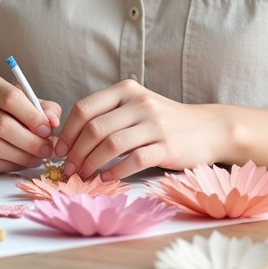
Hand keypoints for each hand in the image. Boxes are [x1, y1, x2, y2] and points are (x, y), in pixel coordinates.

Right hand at [0, 74, 60, 171]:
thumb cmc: (1, 108)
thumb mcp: (21, 99)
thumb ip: (43, 107)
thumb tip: (54, 122)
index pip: (10, 98)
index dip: (32, 116)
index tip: (47, 130)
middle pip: (2, 126)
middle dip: (30, 141)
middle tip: (48, 149)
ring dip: (22, 156)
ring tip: (38, 157)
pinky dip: (10, 165)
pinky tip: (22, 162)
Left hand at [53, 80, 222, 180]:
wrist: (207, 128)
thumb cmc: (164, 120)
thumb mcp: (136, 105)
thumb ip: (108, 114)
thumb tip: (70, 139)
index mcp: (126, 90)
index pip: (84, 107)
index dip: (67, 131)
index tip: (59, 150)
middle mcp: (139, 103)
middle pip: (94, 128)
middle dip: (76, 152)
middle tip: (68, 168)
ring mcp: (154, 124)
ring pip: (111, 144)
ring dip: (91, 163)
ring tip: (83, 175)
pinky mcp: (167, 146)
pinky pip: (134, 160)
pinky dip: (116, 171)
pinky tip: (106, 178)